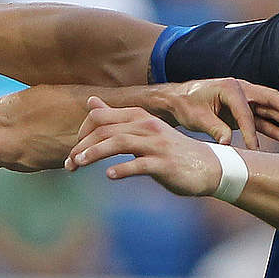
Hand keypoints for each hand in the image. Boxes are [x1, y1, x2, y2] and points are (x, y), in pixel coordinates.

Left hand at [65, 97, 223, 196]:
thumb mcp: (143, 130)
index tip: (73, 150)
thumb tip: (91, 102)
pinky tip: (109, 175)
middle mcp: (146, 127)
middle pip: (105, 130)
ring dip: (94, 153)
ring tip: (78, 164)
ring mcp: (156, 145)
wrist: (209, 167)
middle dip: (82, 146)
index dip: (82, 132)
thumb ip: (116, 118)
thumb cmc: (171, 150)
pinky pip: (139, 164)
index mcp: (139, 117)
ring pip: (119, 143)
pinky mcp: (164, 163)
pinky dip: (122, 169)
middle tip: (69, 162)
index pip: (100, 117)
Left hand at [161, 78, 278, 147]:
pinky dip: (272, 126)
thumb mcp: (198, 117)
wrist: (178, 101)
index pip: (246, 112)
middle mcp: (241, 90)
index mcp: (230, 88)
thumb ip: (215, 129)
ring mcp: (244, 100)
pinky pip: (261, 118)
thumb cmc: (186, 104)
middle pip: (268, 100)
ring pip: (268, 109)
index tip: (254, 148)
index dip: (251, 131)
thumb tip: (227, 144)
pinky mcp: (243, 110)